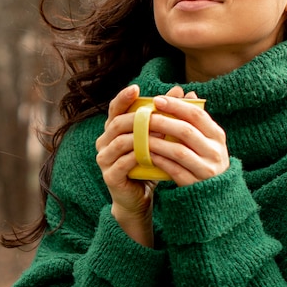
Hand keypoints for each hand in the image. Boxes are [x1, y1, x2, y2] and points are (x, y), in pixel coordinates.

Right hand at [95, 84, 195, 245]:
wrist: (141, 197)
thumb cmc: (150, 164)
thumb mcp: (159, 138)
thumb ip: (166, 114)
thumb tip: (183, 91)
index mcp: (113, 130)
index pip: (114, 109)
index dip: (123, 98)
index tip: (136, 88)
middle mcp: (104, 142)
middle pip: (117, 123)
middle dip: (137, 118)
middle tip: (155, 113)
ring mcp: (105, 160)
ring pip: (120, 142)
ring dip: (141, 137)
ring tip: (160, 133)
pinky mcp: (110, 176)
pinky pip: (124, 162)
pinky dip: (139, 156)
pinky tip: (154, 154)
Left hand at [146, 94, 229, 186]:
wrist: (213, 194)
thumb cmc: (205, 160)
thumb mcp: (207, 140)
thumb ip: (196, 120)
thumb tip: (187, 93)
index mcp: (217, 136)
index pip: (196, 115)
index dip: (176, 106)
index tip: (157, 100)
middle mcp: (215, 152)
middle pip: (186, 131)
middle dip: (162, 122)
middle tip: (144, 116)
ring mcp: (206, 169)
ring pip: (178, 151)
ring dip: (157, 141)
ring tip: (141, 135)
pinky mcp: (195, 185)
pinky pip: (174, 169)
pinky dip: (160, 160)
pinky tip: (148, 154)